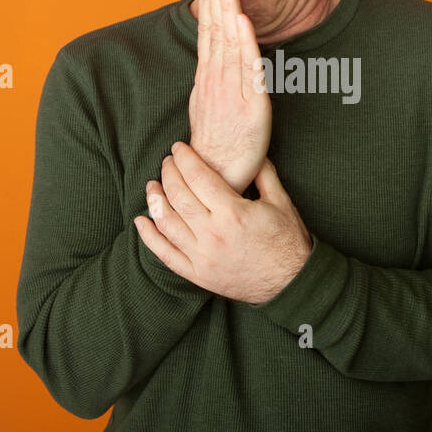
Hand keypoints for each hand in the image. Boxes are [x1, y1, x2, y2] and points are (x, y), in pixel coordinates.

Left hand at [134, 142, 311, 304]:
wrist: (290, 283)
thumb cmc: (287, 242)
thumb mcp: (281, 202)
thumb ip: (264, 173)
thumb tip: (250, 152)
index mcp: (232, 213)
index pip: (198, 177)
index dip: (185, 158)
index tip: (179, 147)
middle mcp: (212, 234)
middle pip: (178, 195)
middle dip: (168, 173)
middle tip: (167, 161)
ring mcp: (202, 256)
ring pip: (166, 222)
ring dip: (154, 200)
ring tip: (152, 185)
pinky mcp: (197, 274)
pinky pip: (165, 254)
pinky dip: (149, 237)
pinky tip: (141, 221)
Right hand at [188, 0, 270, 192]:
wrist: (216, 177)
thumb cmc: (215, 144)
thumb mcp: (207, 105)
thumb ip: (211, 78)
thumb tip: (211, 56)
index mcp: (207, 79)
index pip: (208, 32)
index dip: (209, 3)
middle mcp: (216, 80)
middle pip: (216, 31)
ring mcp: (232, 92)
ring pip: (229, 43)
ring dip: (228, 9)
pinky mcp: (251, 105)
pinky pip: (247, 69)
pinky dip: (244, 43)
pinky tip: (242, 21)